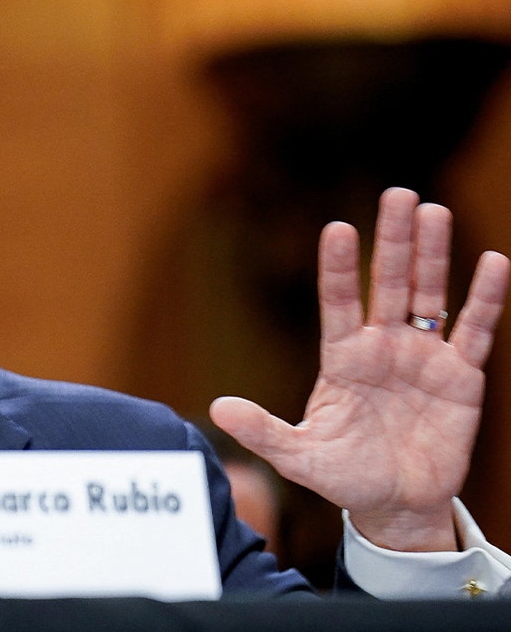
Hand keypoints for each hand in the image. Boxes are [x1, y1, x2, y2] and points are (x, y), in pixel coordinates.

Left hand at [211, 187, 509, 551]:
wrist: (394, 504)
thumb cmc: (343, 476)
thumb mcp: (298, 456)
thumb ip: (262, 432)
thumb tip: (216, 409)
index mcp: (343, 358)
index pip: (338, 302)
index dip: (339, 267)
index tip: (339, 228)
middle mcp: (382, 347)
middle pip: (388, 284)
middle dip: (392, 242)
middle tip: (397, 195)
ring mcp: (423, 357)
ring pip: (430, 295)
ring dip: (433, 255)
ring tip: (434, 211)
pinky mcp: (461, 377)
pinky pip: (475, 330)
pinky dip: (485, 299)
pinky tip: (492, 263)